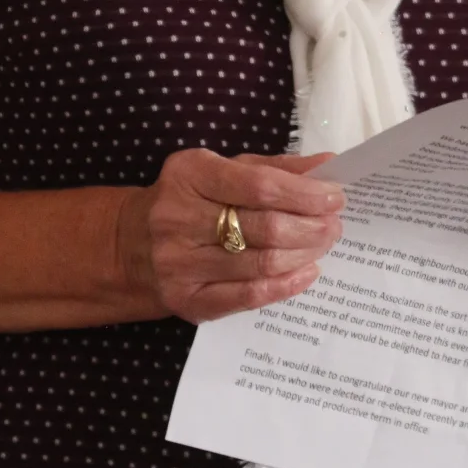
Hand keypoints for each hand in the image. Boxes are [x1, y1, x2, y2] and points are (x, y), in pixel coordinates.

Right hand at [115, 149, 344, 323]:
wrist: (133, 244)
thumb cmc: (191, 199)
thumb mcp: (224, 170)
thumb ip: (274, 168)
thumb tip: (327, 166)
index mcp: (190, 174)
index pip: (258, 186)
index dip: (304, 194)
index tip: (334, 197)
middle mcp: (179, 218)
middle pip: (263, 227)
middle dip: (310, 227)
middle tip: (334, 225)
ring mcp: (180, 263)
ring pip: (259, 263)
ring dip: (303, 255)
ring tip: (323, 244)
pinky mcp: (188, 301)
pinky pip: (247, 297)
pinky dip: (285, 286)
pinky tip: (306, 273)